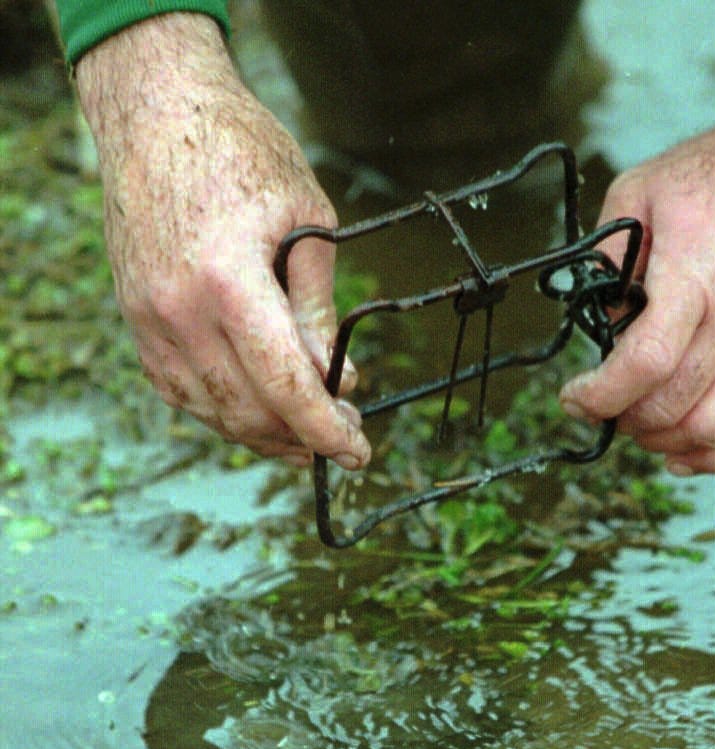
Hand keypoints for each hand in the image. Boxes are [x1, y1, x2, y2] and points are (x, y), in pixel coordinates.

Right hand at [75, 13, 369, 467]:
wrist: (155, 109)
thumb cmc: (240, 149)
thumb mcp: (308, 219)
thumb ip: (317, 309)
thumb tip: (338, 379)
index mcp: (229, 280)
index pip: (284, 384)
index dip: (325, 430)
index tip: (357, 452)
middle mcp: (180, 308)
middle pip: (249, 409)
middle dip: (304, 437)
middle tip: (346, 439)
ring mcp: (149, 317)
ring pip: (213, 409)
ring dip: (266, 434)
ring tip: (308, 435)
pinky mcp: (136, 318)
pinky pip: (180, 390)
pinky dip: (223, 411)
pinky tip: (258, 413)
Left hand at [560, 102, 714, 474]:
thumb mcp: (645, 187)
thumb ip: (609, 254)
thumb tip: (602, 316)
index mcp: (695, 280)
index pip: (643, 365)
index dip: (599, 396)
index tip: (575, 398)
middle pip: (671, 408)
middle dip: (623, 419)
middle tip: (603, 406)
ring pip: (711, 431)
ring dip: (663, 442)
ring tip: (639, 425)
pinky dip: (714, 455)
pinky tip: (682, 453)